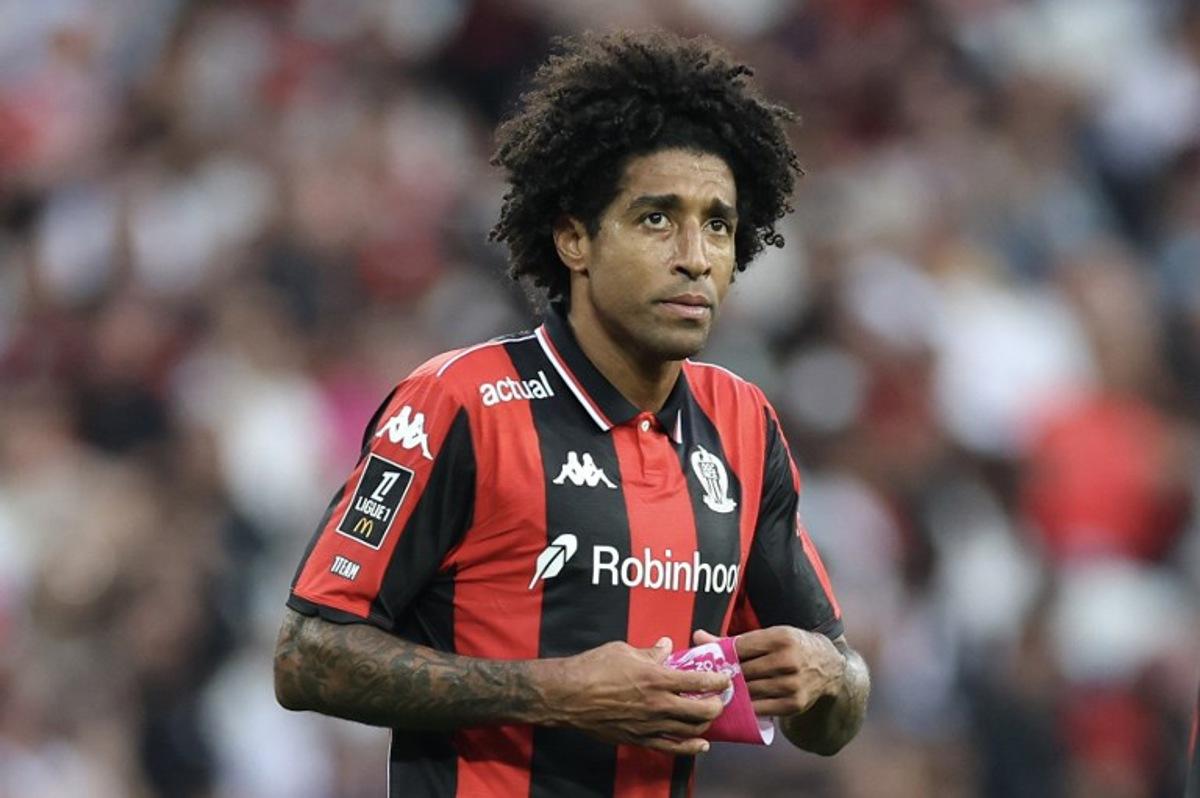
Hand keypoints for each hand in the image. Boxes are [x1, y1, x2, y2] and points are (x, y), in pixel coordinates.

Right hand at [552, 637, 730, 755]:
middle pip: (703, 710)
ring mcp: (650, 725)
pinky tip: (700, 743)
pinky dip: (691, 747)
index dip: (718, 679)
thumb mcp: (624, 650)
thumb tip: (665, 645)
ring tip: (708, 714)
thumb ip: (650, 652)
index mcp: (656, 678)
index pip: (699, 681)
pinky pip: (673, 748)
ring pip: (691, 731)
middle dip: (718, 704)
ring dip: (705, 723)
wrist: (568, 696)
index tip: (725, 677)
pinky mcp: (640, 739)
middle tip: (720, 697)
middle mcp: (658, 704)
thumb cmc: (594, 668)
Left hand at [693, 627, 844, 717]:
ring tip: (719, 691)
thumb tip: (697, 636)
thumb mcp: (770, 636)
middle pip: (743, 670)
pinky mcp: (794, 704)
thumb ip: (734, 640)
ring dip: (733, 692)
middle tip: (709, 679)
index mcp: (780, 638)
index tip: (711, 660)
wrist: (829, 667)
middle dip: (725, 675)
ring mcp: (792, 684)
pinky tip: (737, 703)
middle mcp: (788, 661)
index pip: (740, 647)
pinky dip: (746, 706)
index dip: (722, 654)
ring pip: (749, 690)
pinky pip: (760, 708)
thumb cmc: (792, 647)